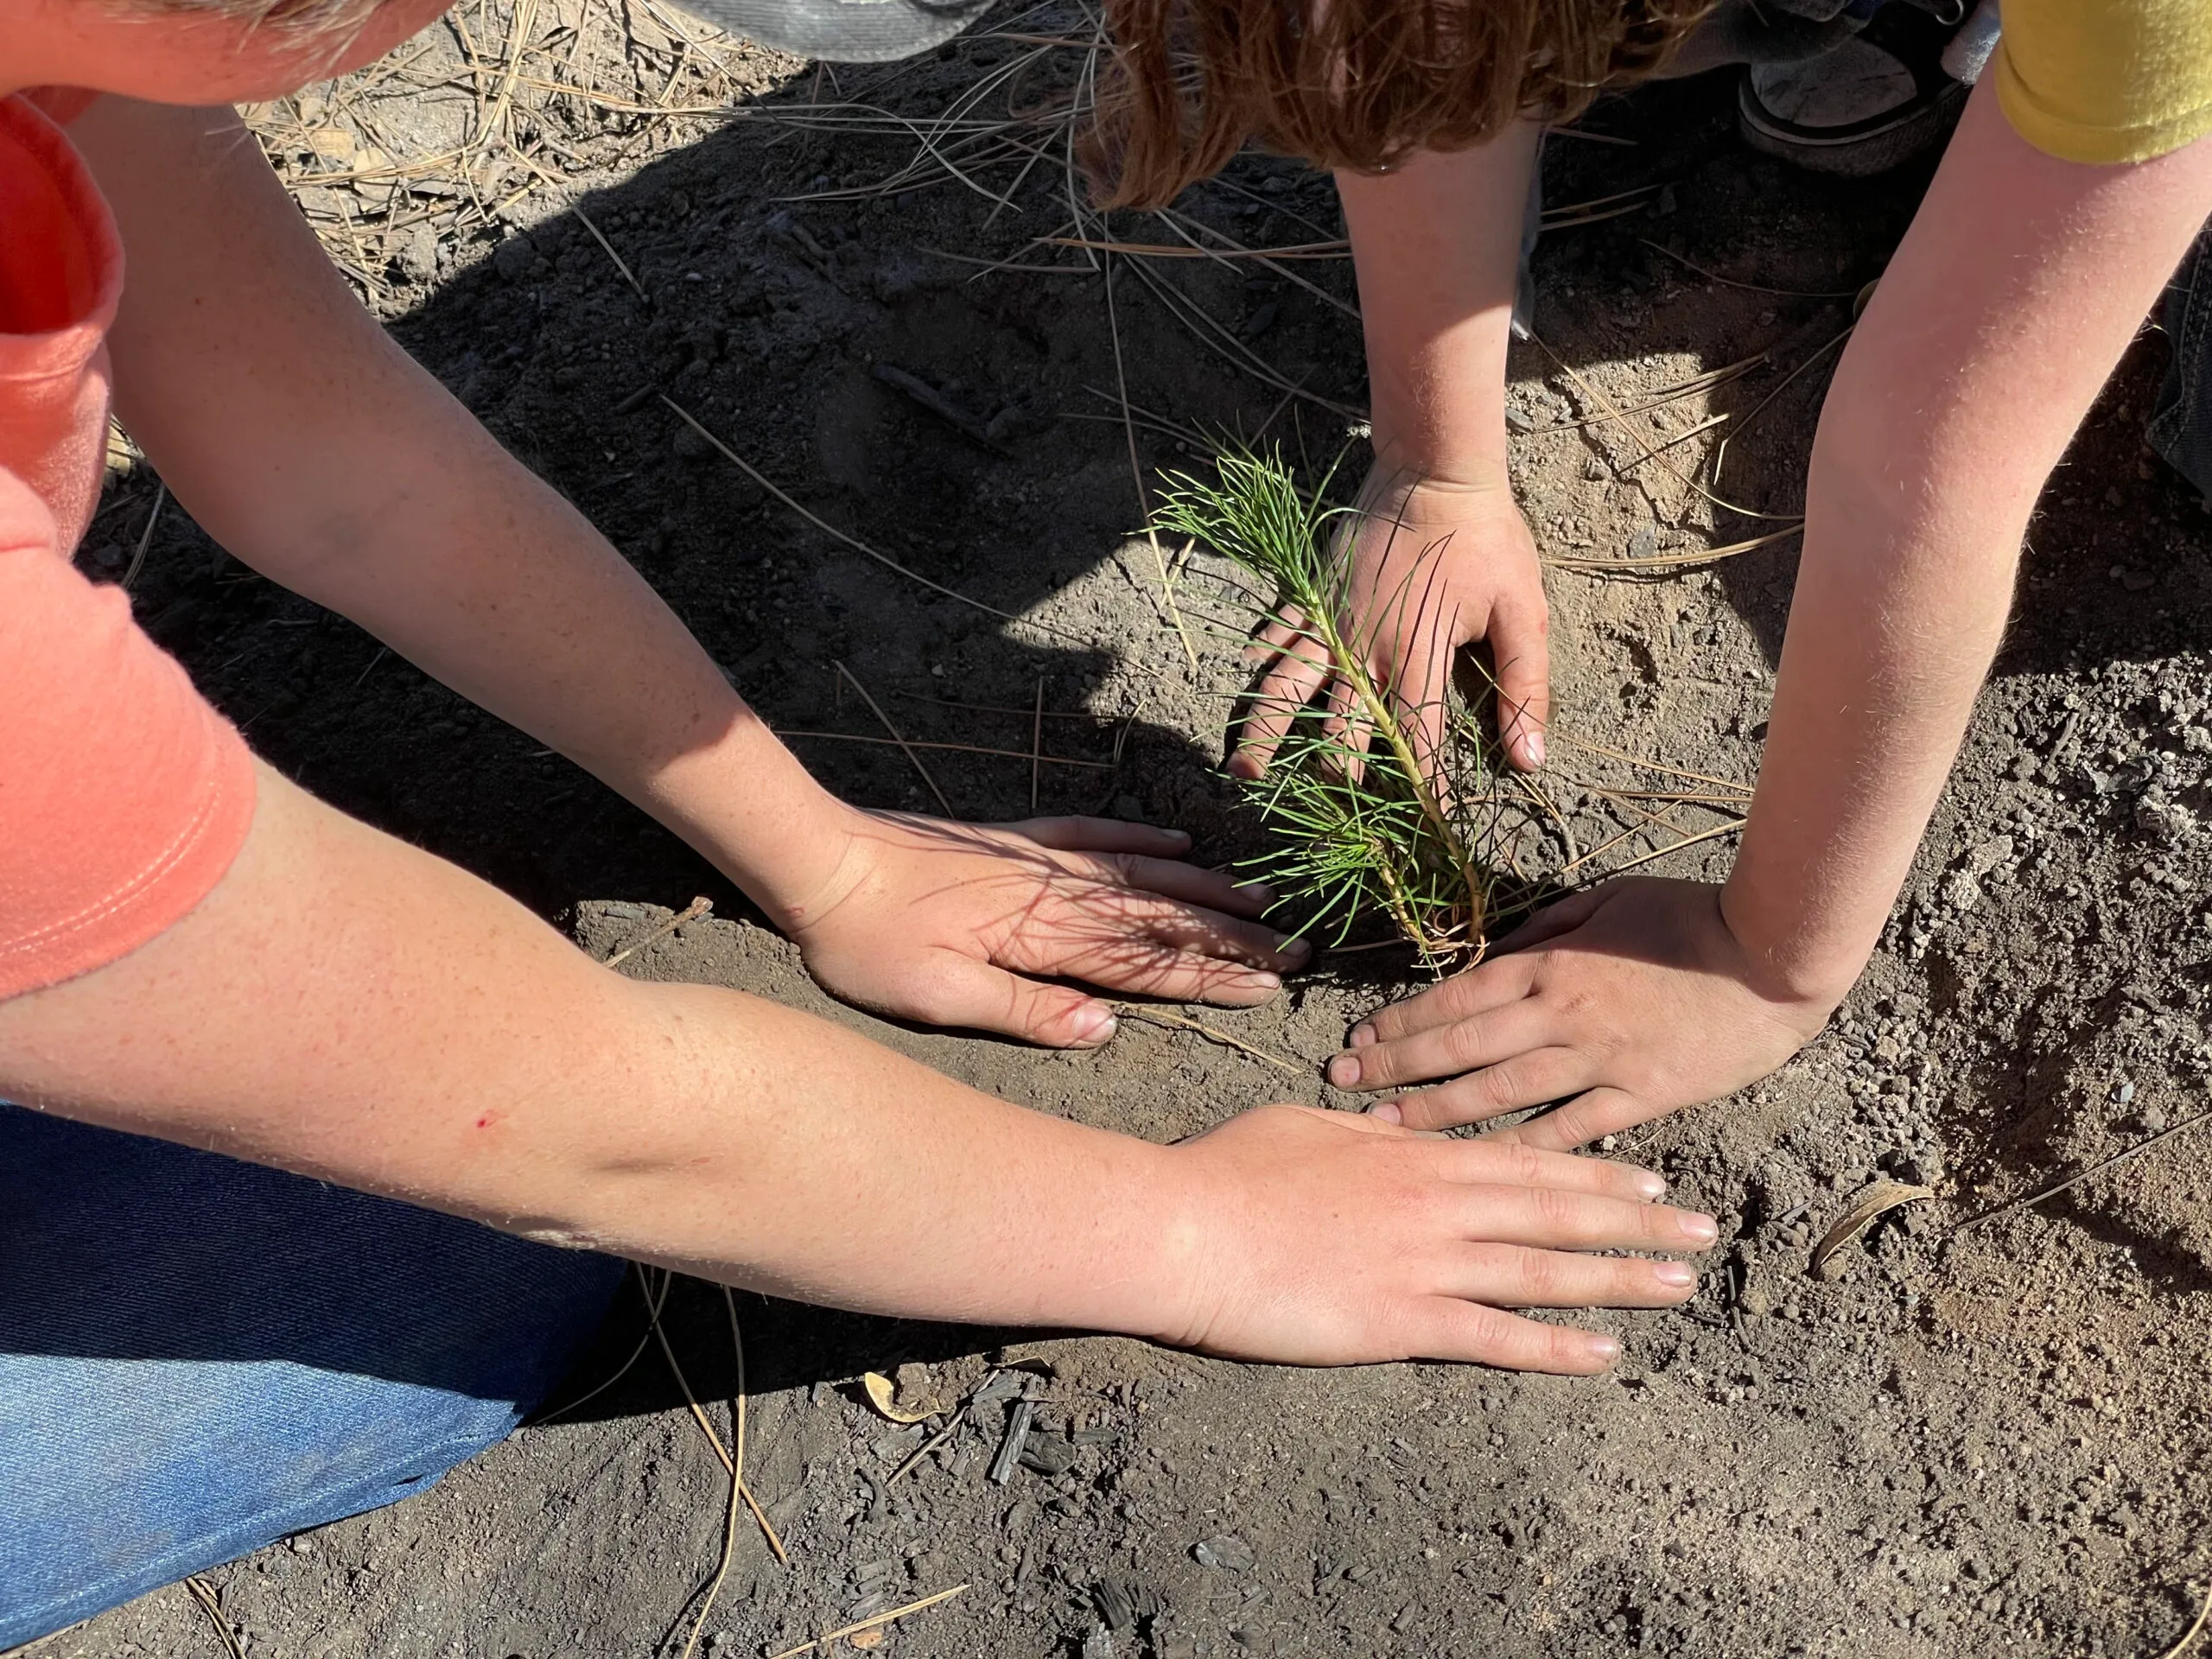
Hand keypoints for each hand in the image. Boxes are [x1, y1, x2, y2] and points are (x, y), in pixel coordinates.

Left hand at [780, 808, 1308, 1046]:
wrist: (823, 864)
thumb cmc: (871, 945)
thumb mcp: (941, 999)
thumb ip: (1028, 1011)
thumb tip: (1106, 1029)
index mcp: (1046, 940)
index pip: (1150, 962)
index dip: (1214, 976)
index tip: (1272, 984)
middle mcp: (1057, 894)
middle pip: (1164, 916)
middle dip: (1233, 934)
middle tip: (1297, 945)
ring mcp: (1041, 860)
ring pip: (1143, 874)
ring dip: (1205, 887)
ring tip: (1261, 898)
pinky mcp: (1016, 839)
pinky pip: (1096, 834)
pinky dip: (1142, 838)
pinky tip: (1177, 839)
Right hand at [1157, 1103, 1715, 1368]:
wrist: (1183, 1227)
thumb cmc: (1227, 1171)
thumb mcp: (1300, 1126)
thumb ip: (1357, 1128)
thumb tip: (1386, 1123)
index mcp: (1413, 1153)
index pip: (1524, 1160)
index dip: (1594, 1170)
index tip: (1651, 1177)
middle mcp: (1436, 1202)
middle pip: (1556, 1209)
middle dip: (1636, 1220)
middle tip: (1702, 1232)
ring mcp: (1424, 1262)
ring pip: (1543, 1269)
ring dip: (1619, 1280)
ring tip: (1681, 1288)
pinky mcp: (1399, 1320)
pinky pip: (1494, 1337)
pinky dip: (1554, 1348)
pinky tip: (1605, 1357)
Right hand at [1232, 462, 1548, 780]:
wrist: (1436, 470)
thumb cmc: (1487, 540)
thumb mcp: (1522, 611)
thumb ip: (1524, 687)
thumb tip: (1530, 760)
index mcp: (1419, 656)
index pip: (1417, 741)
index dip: (1423, 787)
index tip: (1426, 823)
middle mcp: (1364, 648)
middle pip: (1341, 730)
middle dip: (1338, 777)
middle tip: (1336, 811)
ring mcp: (1329, 621)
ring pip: (1286, 688)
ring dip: (1265, 733)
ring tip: (1246, 773)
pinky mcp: (1311, 593)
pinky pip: (1274, 633)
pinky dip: (1256, 661)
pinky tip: (1241, 687)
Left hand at [1324, 878, 1835, 1150]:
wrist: (1773, 954)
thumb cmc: (1689, 916)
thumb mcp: (1605, 901)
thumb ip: (1546, 931)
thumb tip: (1493, 954)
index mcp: (1548, 963)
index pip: (1455, 995)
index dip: (1402, 1020)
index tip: (1359, 1038)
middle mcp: (1560, 1014)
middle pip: (1460, 1045)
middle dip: (1395, 1065)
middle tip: (1342, 1084)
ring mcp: (1598, 1060)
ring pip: (1500, 1092)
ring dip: (1436, 1110)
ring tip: (1386, 1126)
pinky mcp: (1639, 1096)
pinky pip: (1570, 1130)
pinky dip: (1522, 1150)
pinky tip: (1479, 1169)